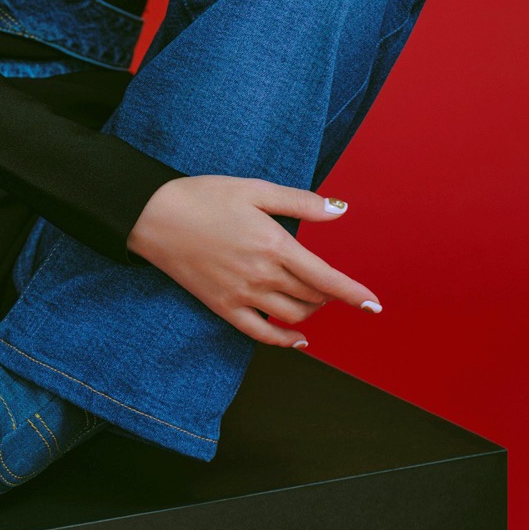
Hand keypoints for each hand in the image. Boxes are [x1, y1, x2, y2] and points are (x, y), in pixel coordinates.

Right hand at [126, 174, 382, 347]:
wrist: (154, 215)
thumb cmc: (204, 196)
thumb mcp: (255, 189)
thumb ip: (301, 202)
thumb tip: (340, 209)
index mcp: (274, 244)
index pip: (326, 278)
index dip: (354, 293)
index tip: (374, 304)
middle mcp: (262, 275)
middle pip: (312, 297)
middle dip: (330, 295)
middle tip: (334, 286)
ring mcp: (242, 295)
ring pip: (292, 316)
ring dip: (311, 312)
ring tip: (314, 300)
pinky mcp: (223, 307)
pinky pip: (261, 334)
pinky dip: (284, 340)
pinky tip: (297, 339)